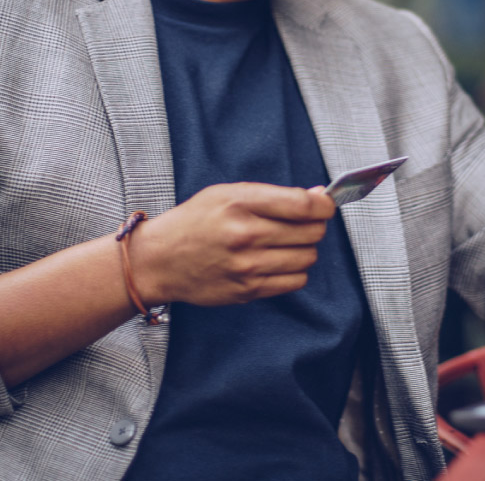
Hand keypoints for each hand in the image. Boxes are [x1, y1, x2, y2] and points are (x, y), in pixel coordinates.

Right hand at [128, 182, 333, 306]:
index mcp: (240, 203)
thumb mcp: (227, 194)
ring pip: (307, 258)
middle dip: (314, 226)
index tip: (325, 205)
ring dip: (304, 250)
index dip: (324, 204)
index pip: (303, 204)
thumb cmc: (194, 222)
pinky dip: (295, 271)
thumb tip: (317, 196)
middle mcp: (245, 235)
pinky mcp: (248, 290)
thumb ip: (273, 195)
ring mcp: (247, 266)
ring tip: (285, 244)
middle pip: (312, 232)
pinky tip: (278, 263)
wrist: (159, 260)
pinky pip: (295, 282)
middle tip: (302, 224)